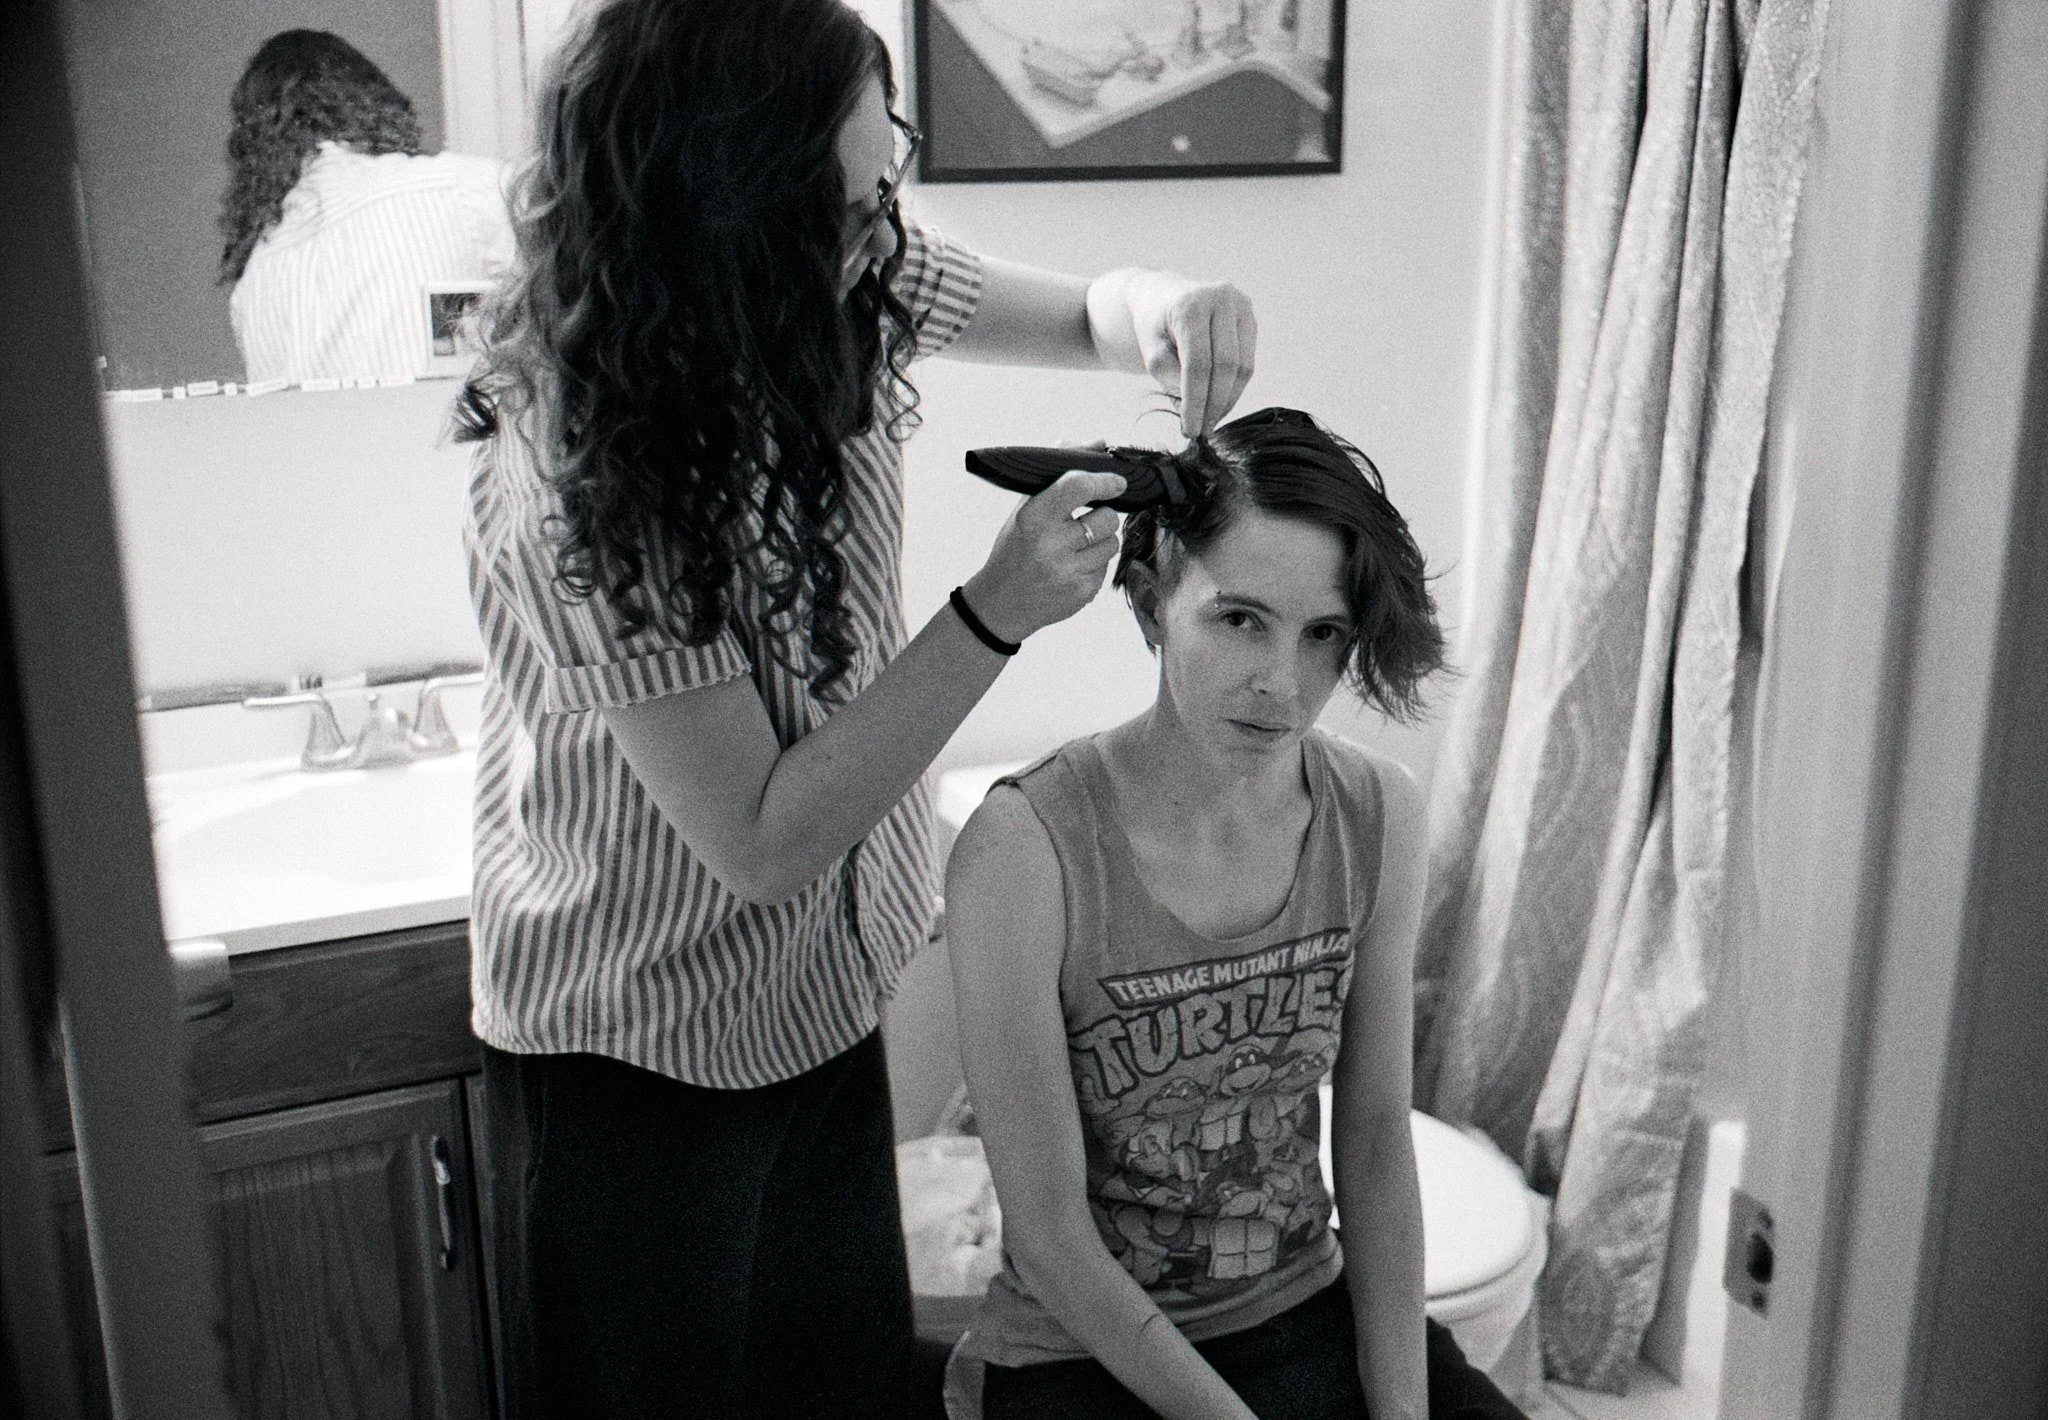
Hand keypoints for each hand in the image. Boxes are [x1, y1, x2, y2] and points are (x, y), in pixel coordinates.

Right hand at [964, 469, 1125, 644]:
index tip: (1117, 481)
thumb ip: (1058, 475)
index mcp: (1033, 517)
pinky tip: (1071, 568)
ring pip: (1113, 543)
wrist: (1000, 604)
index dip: (1104, 480)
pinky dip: (1094, 565)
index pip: (1077, 487)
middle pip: (1107, 517)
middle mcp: (1050, 545)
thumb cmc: (1014, 550)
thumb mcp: (1025, 510)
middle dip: (1103, 516)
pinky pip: (1106, 568)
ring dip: (1100, 542)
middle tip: (1084, 522)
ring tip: (1075, 547)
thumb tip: (1097, 444)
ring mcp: (1068, 572)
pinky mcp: (1082, 594)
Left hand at [1093, 269, 1258, 437]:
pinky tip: (1219, 403)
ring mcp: (1240, 305)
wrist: (1162, 295)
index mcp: (1191, 304)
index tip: (1190, 431)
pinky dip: (1234, 387)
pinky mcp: (1250, 317)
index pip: (1198, 363)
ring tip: (1210, 420)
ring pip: (1243, 366)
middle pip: (1226, 365)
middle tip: (1202, 432)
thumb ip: (1168, 376)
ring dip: (1228, 400)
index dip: (1196, 402)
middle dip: (1215, 405)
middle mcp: (1221, 298)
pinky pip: (1248, 362)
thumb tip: (1195, 405)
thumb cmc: (1152, 325)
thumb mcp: (1150, 351)